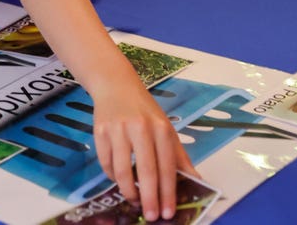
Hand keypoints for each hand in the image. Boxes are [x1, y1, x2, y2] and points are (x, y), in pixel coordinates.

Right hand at [92, 75, 194, 219]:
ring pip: (122, 171)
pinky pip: (106, 164)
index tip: (168, 213)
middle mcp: (140, 127)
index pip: (167, 166)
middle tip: (152, 216)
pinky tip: (119, 180)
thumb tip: (196, 181)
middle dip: (149, 198)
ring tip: (134, 200)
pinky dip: (113, 177)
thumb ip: (179, 156)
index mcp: (161, 127)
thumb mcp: (166, 128)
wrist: (116, 85)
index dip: (168, 192)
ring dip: (128, 191)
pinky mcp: (100, 131)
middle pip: (145, 170)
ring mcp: (118, 129)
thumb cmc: (144, 110)